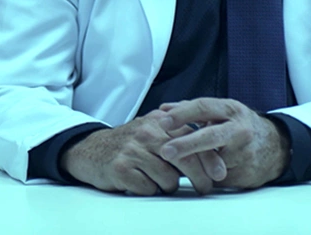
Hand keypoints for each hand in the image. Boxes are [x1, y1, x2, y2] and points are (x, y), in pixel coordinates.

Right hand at [59, 110, 226, 195]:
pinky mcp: (122, 168)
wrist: (91, 150)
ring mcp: (133, 150)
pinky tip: (139, 181)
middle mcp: (145, 133)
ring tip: (155, 179)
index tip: (220, 174)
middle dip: (200, 178)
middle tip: (204, 188)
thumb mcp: (152, 132)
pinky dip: (148, 190)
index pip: (192, 139)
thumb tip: (211, 154)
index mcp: (157, 121)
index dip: (209, 159)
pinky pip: (150, 189)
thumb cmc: (129, 145)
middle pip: (185, 160)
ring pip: (169, 179)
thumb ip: (177, 136)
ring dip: (167, 185)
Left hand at [158, 98, 289, 188]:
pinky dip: (205, 175)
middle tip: (165, 150)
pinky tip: (198, 173)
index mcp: (231, 110)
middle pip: (210, 137)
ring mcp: (245, 154)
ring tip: (177, 163)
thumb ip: (191, 110)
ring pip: (213, 161)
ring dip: (194, 164)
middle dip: (185, 145)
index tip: (162, 122)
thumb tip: (163, 110)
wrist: (276, 146)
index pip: (203, 108)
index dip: (181, 115)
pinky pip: (218, 178)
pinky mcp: (246, 174)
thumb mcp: (220, 111)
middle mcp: (240, 130)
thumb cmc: (239, 126)